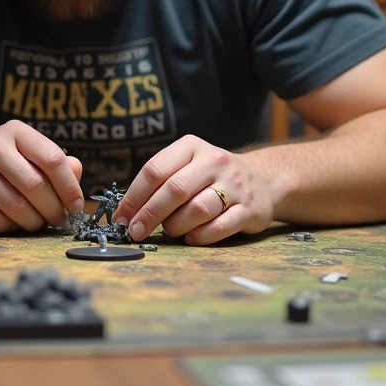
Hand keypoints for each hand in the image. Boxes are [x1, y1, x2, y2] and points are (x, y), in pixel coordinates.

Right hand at [0, 120, 85, 232]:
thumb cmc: (0, 159)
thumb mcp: (26, 150)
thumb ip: (55, 161)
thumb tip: (77, 173)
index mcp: (15, 132)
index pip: (52, 159)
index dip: (70, 187)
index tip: (76, 206)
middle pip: (35, 186)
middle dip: (53, 209)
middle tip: (58, 219)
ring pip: (15, 207)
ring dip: (33, 222)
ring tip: (37, 222)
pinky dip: (9, 227)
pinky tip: (12, 223)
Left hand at [112, 135, 274, 245]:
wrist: (263, 180)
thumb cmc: (212, 177)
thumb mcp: (188, 165)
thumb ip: (161, 182)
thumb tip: (128, 212)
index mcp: (192, 147)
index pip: (155, 170)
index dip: (134, 197)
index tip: (122, 217)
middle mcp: (215, 161)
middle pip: (174, 190)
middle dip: (149, 215)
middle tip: (136, 232)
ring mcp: (235, 185)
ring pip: (197, 210)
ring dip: (176, 226)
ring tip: (170, 230)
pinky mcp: (250, 209)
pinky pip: (219, 227)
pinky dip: (200, 236)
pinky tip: (191, 238)